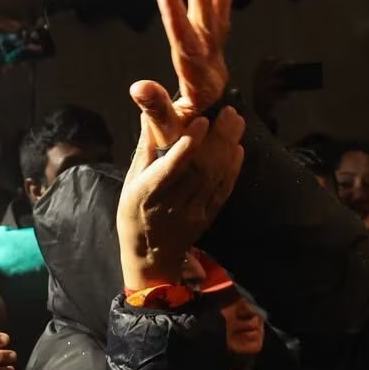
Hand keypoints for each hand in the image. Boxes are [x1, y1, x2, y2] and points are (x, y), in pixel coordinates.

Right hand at [117, 107, 245, 290]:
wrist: (151, 257)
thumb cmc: (134, 214)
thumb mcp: (130, 183)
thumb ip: (144, 151)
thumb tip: (148, 116)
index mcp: (147, 195)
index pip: (171, 168)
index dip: (187, 144)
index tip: (201, 120)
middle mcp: (171, 205)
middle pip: (199, 169)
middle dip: (217, 138)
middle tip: (229, 112)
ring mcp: (192, 214)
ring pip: (214, 178)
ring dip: (228, 148)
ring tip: (237, 123)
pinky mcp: (207, 218)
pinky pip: (222, 192)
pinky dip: (233, 169)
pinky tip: (238, 149)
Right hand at [151, 0, 239, 138]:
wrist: (210, 151)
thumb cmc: (184, 145)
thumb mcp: (167, 134)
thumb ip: (156, 111)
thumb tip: (137, 87)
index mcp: (197, 82)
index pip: (184, 41)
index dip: (174, 10)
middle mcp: (210, 64)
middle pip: (206, 16)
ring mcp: (216, 57)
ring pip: (217, 10)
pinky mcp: (216, 54)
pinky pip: (223, 17)